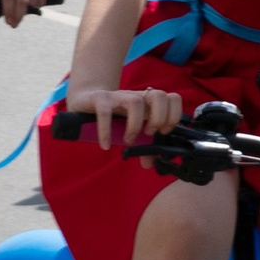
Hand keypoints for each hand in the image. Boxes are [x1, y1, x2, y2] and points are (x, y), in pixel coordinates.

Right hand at [64, 78, 186, 143]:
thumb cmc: (114, 116)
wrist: (86, 101)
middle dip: (159, 118)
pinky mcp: (100, 98)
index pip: (173, 98)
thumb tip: (149, 164)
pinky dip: (106, 131)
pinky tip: (105, 145)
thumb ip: (143, 146)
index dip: (173, 115)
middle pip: (159, 95)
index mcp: (149, 102)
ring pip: (135, 102)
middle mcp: (137, 96)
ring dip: (135, 125)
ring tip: (128, 140)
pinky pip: (105, 111)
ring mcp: (119, 96)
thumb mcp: (132, 130)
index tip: (164, 132)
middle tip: (149, 134)